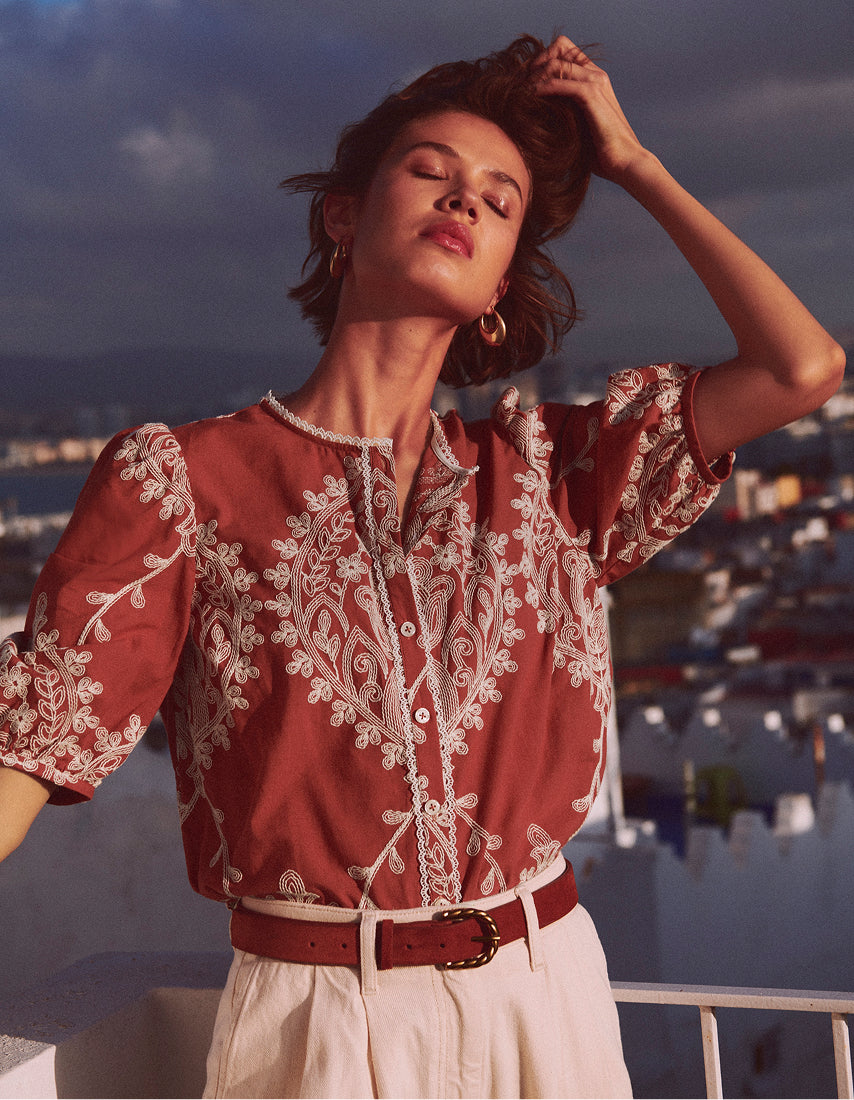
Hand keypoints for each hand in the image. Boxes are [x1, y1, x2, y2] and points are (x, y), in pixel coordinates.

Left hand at [532, 36, 647, 182]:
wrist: (624, 162)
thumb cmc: (602, 153)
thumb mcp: (578, 128)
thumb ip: (564, 115)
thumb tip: (536, 119)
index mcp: (594, 79)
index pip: (565, 52)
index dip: (541, 61)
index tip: (524, 81)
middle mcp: (595, 74)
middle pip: (559, 47)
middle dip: (536, 62)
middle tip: (519, 83)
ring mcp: (595, 82)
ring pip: (556, 62)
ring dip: (533, 75)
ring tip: (519, 93)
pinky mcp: (591, 94)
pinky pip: (559, 81)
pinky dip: (540, 87)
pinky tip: (529, 99)